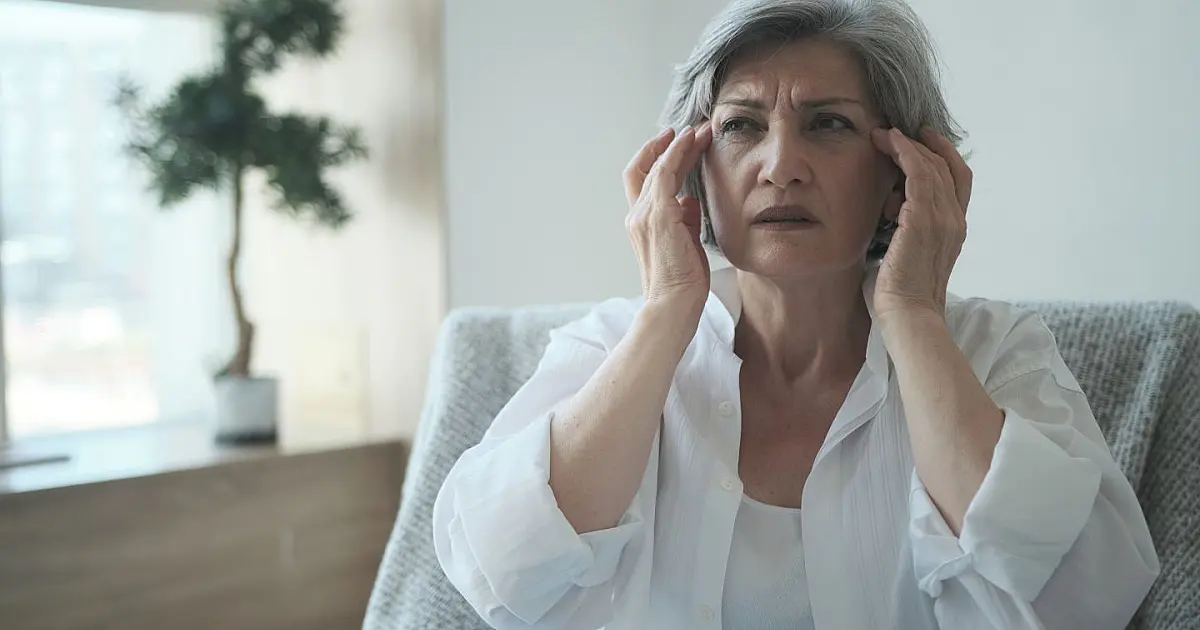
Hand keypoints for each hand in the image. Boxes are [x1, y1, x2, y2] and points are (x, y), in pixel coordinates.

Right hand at [623, 122, 713, 322]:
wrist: (673, 306)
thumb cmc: (682, 284)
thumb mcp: (686, 244)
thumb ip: (685, 220)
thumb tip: (690, 200)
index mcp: (642, 224)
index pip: (644, 182)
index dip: (659, 159)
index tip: (680, 143)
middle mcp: (637, 216)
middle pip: (644, 168)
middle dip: (667, 145)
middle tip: (691, 130)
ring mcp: (644, 215)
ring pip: (656, 166)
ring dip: (678, 145)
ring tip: (700, 131)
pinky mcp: (658, 216)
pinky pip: (664, 173)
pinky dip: (676, 153)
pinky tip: (691, 141)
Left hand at [870, 127, 972, 320]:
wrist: (908, 317)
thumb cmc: (900, 295)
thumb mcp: (907, 256)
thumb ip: (905, 233)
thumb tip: (884, 219)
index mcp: (954, 230)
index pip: (958, 181)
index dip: (942, 155)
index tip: (920, 141)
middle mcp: (954, 220)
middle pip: (947, 167)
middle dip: (920, 145)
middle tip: (893, 132)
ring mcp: (943, 219)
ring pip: (932, 166)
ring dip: (906, 145)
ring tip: (882, 135)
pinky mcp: (923, 219)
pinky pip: (918, 173)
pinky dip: (904, 153)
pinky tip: (888, 143)